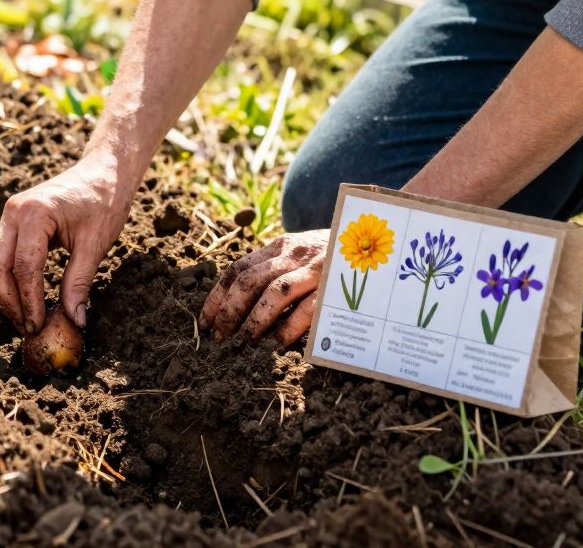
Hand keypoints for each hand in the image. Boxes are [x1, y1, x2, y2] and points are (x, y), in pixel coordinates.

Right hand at [0, 158, 132, 334]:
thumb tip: (74, 320)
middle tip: (26, 327)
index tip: (38, 326)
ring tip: (24, 317)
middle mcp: (14, 211)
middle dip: (9, 300)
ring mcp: (10, 214)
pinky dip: (9, 277)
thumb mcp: (95, 244)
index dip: (30, 302)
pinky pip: (2, 253)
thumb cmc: (104, 201)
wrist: (104, 171)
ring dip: (5, 291)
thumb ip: (79, 283)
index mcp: (34, 213)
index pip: (25, 267)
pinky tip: (23, 297)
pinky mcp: (14, 220)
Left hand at [201, 230, 327, 345]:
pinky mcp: (336, 284)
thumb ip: (274, 271)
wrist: (377, 239)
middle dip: (230, 311)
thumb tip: (239, 307)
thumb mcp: (300, 254)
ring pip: (275, 292)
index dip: (217, 296)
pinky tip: (278, 343)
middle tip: (220, 338)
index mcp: (279, 247)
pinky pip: (309, 306)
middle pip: (249, 281)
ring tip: (243, 343)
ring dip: (255, 320)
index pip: (236, 269)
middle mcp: (293, 254)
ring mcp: (315, 268)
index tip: (205, 321)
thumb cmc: (331, 256)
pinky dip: (290, 326)